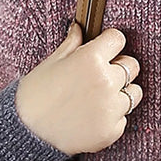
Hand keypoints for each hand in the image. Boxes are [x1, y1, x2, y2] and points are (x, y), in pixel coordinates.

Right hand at [15, 21, 143, 155]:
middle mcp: (106, 82)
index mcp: (91, 59)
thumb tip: (79, 28)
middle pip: (132, 66)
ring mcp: (111, 108)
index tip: (105, 49)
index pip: (118, 39)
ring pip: (133, 93)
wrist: (27, 133)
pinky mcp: (112, 130)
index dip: (110, 43)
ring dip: (120, 94)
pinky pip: (123, 118)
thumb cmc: (35, 95)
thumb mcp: (51, 63)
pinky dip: (112, 117)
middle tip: (99, 76)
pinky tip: (92, 117)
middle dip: (119, 67)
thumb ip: (72, 44)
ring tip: (96, 99)